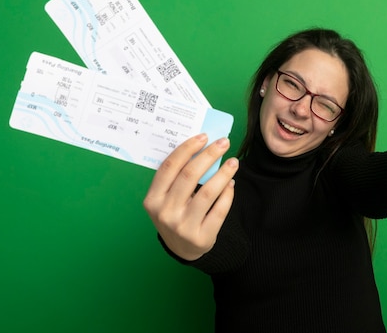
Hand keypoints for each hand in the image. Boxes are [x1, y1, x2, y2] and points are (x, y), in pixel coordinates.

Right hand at [143, 134, 238, 260]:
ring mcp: (183, 226)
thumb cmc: (176, 214)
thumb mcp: (167, 199)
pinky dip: (228, 193)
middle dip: (209, 155)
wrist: (183, 249)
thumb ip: (178, 178)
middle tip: (224, 143)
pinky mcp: (201, 236)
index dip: (187, 148)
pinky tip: (231, 183)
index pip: (169, 167)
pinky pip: (219, 209)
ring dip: (223, 173)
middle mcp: (165, 213)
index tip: (204, 136)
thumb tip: (203, 148)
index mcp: (153, 199)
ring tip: (234, 162)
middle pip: (189, 175)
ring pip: (207, 192)